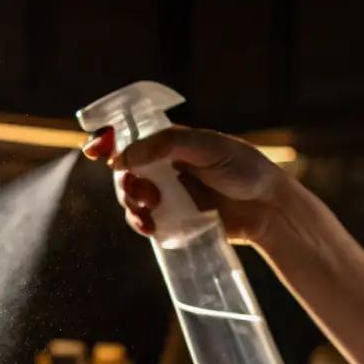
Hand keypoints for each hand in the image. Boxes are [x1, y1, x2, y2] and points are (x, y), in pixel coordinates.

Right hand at [82, 125, 287, 246]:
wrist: (269, 209)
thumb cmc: (245, 169)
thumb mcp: (207, 146)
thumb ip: (164, 146)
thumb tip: (122, 158)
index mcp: (172, 142)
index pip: (132, 136)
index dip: (109, 140)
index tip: (95, 150)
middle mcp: (166, 166)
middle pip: (126, 170)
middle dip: (124, 180)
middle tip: (136, 190)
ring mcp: (169, 194)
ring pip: (132, 197)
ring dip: (130, 203)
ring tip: (146, 210)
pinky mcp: (174, 220)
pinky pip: (145, 221)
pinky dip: (140, 223)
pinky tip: (149, 227)